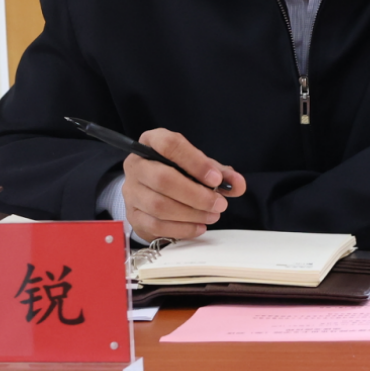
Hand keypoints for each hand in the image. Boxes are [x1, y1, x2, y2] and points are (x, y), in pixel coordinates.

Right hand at [122, 128, 245, 241]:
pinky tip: (199, 227)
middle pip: (163, 179)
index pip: (169, 145)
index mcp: (152, 142)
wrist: (152, 189)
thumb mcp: (199, 166)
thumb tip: (237, 184)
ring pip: (159, 205)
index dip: (195, 162)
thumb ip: (219, 172)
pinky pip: (156, 225)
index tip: (216, 179)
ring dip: (191, 214)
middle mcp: (136, 164)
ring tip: (213, 215)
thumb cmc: (177, 172)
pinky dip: (182, 228)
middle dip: (196, 194)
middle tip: (220, 203)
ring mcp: (131, 191)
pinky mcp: (133, 215)